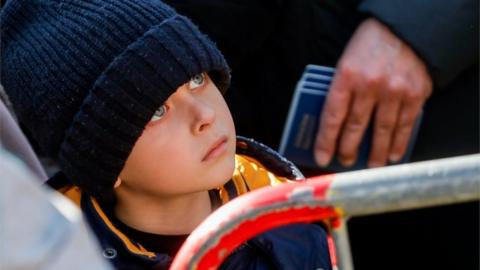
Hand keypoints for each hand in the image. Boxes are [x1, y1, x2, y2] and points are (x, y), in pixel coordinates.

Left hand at [314, 18, 431, 167]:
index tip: (322, 157)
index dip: (326, 140)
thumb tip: (333, 124)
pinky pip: (405, 125)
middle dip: (348, 149)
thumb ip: (340, 89)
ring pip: (382, 131)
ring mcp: (395, 91)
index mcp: (347, 75)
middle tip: (345, 162)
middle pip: (356, 127)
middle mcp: (370, 85)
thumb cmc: (369, 46)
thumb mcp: (346, 62)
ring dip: (375, 153)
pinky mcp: (415, 94)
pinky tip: (394, 155)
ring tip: (370, 166)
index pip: (332, 116)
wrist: (405, 29)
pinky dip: (399, 143)